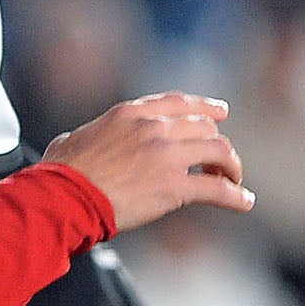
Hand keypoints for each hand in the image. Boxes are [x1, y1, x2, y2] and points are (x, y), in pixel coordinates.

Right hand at [42, 92, 253, 232]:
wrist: (64, 196)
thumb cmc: (61, 172)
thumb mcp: (75, 138)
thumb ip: (94, 134)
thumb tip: (86, 141)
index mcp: (130, 114)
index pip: (178, 102)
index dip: (205, 106)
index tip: (221, 112)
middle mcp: (153, 128)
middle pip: (204, 126)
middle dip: (217, 143)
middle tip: (221, 162)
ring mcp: (166, 156)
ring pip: (218, 150)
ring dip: (231, 166)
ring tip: (233, 181)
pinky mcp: (175, 187)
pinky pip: (217, 189)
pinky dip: (236, 196)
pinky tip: (244, 203)